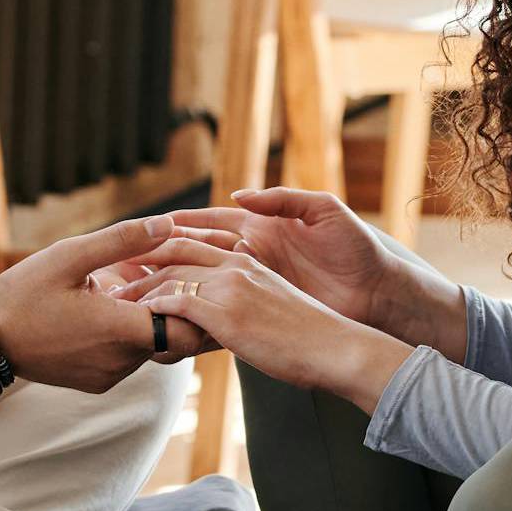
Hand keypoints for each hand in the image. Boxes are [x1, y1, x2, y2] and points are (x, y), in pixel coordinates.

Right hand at [0, 215, 210, 392]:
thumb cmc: (24, 294)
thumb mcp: (69, 256)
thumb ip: (122, 240)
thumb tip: (168, 223)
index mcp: (119, 331)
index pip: (187, 331)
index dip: (193, 304)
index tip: (181, 277)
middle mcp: (120, 362)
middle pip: (173, 339)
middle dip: (171, 305)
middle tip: (156, 273)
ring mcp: (109, 375)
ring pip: (151, 348)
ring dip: (148, 318)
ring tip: (127, 286)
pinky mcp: (98, 381)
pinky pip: (129, 357)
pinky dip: (129, 333)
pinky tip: (109, 306)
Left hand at [108, 238, 412, 410]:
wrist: (335, 348)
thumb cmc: (308, 339)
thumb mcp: (272, 310)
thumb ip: (244, 305)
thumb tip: (223, 322)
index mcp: (246, 260)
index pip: (192, 244)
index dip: (160, 248)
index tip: (133, 257)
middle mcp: (235, 265)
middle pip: (173, 251)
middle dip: (139, 260)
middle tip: (109, 271)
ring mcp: (230, 286)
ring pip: (170, 276)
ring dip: (138, 287)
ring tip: (112, 298)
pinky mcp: (226, 311)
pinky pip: (176, 303)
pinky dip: (152, 310)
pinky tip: (133, 319)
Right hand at [161, 188, 396, 326]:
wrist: (379, 293)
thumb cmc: (357, 249)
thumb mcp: (325, 210)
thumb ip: (283, 198)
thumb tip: (237, 196)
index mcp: (265, 227)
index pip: (214, 221)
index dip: (183, 222)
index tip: (151, 224)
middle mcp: (256, 252)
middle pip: (201, 250)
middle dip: (169, 252)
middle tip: (132, 258)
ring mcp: (259, 280)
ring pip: (208, 279)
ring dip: (177, 281)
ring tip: (144, 286)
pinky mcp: (266, 306)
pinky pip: (227, 306)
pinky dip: (201, 308)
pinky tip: (176, 313)